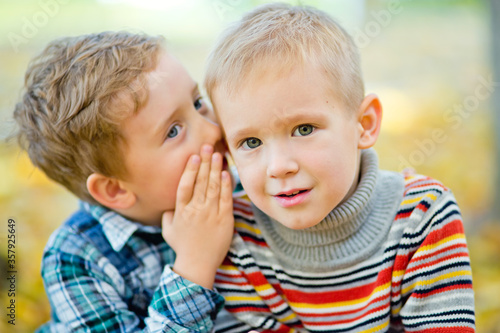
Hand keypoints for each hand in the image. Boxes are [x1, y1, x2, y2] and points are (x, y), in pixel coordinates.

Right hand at [162, 144, 233, 288]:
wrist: (198, 265)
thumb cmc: (182, 247)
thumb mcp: (168, 230)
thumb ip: (169, 215)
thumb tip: (171, 205)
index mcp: (181, 211)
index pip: (185, 185)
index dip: (190, 169)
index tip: (194, 155)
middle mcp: (195, 210)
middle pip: (201, 181)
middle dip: (204, 162)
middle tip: (208, 145)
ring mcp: (210, 214)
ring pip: (213, 187)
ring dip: (216, 168)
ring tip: (218, 154)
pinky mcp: (224, 220)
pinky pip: (226, 199)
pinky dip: (226, 185)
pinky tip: (226, 172)